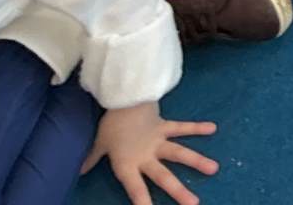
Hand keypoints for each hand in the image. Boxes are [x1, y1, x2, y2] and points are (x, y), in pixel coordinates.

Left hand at [80, 102, 218, 204]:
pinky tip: (213, 128)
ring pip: (179, 153)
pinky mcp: (165, 126)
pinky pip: (182, 128)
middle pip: (164, 176)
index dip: (143, 202)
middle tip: (194, 203)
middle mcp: (147, 156)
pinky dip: (197, 128)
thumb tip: (79, 171)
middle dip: (179, 191)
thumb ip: (92, 159)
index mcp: (128, 164)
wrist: (122, 98)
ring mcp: (158, 141)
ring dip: (197, 161)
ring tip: (214, 169)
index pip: (136, 188)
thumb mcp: (99, 144)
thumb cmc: (110, 125)